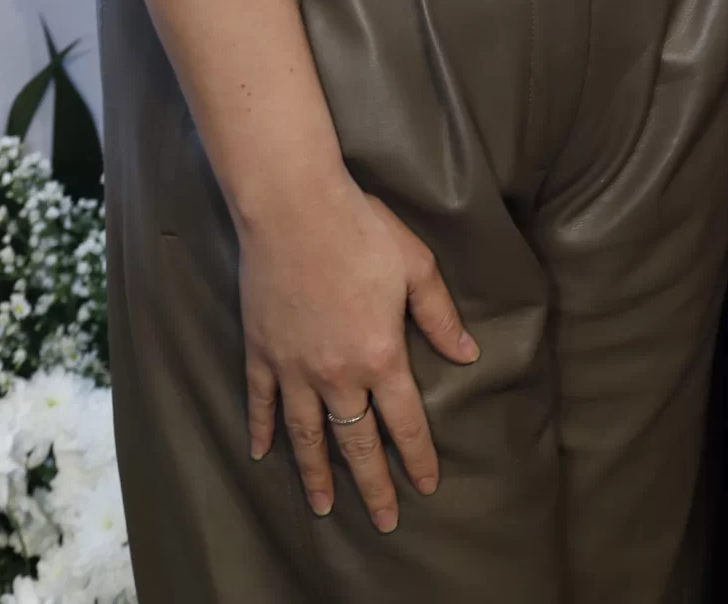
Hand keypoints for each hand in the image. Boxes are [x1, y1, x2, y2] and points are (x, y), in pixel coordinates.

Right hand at [239, 173, 477, 528]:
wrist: (294, 206)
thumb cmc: (360, 227)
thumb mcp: (415, 265)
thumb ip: (439, 315)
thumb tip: (467, 354)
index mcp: (380, 355)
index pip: (404, 422)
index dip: (417, 458)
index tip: (427, 485)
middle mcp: (337, 374)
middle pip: (356, 443)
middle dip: (372, 486)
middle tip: (383, 521)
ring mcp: (294, 367)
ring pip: (306, 435)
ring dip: (316, 474)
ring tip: (322, 507)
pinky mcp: (262, 352)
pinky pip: (260, 402)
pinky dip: (260, 430)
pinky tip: (260, 454)